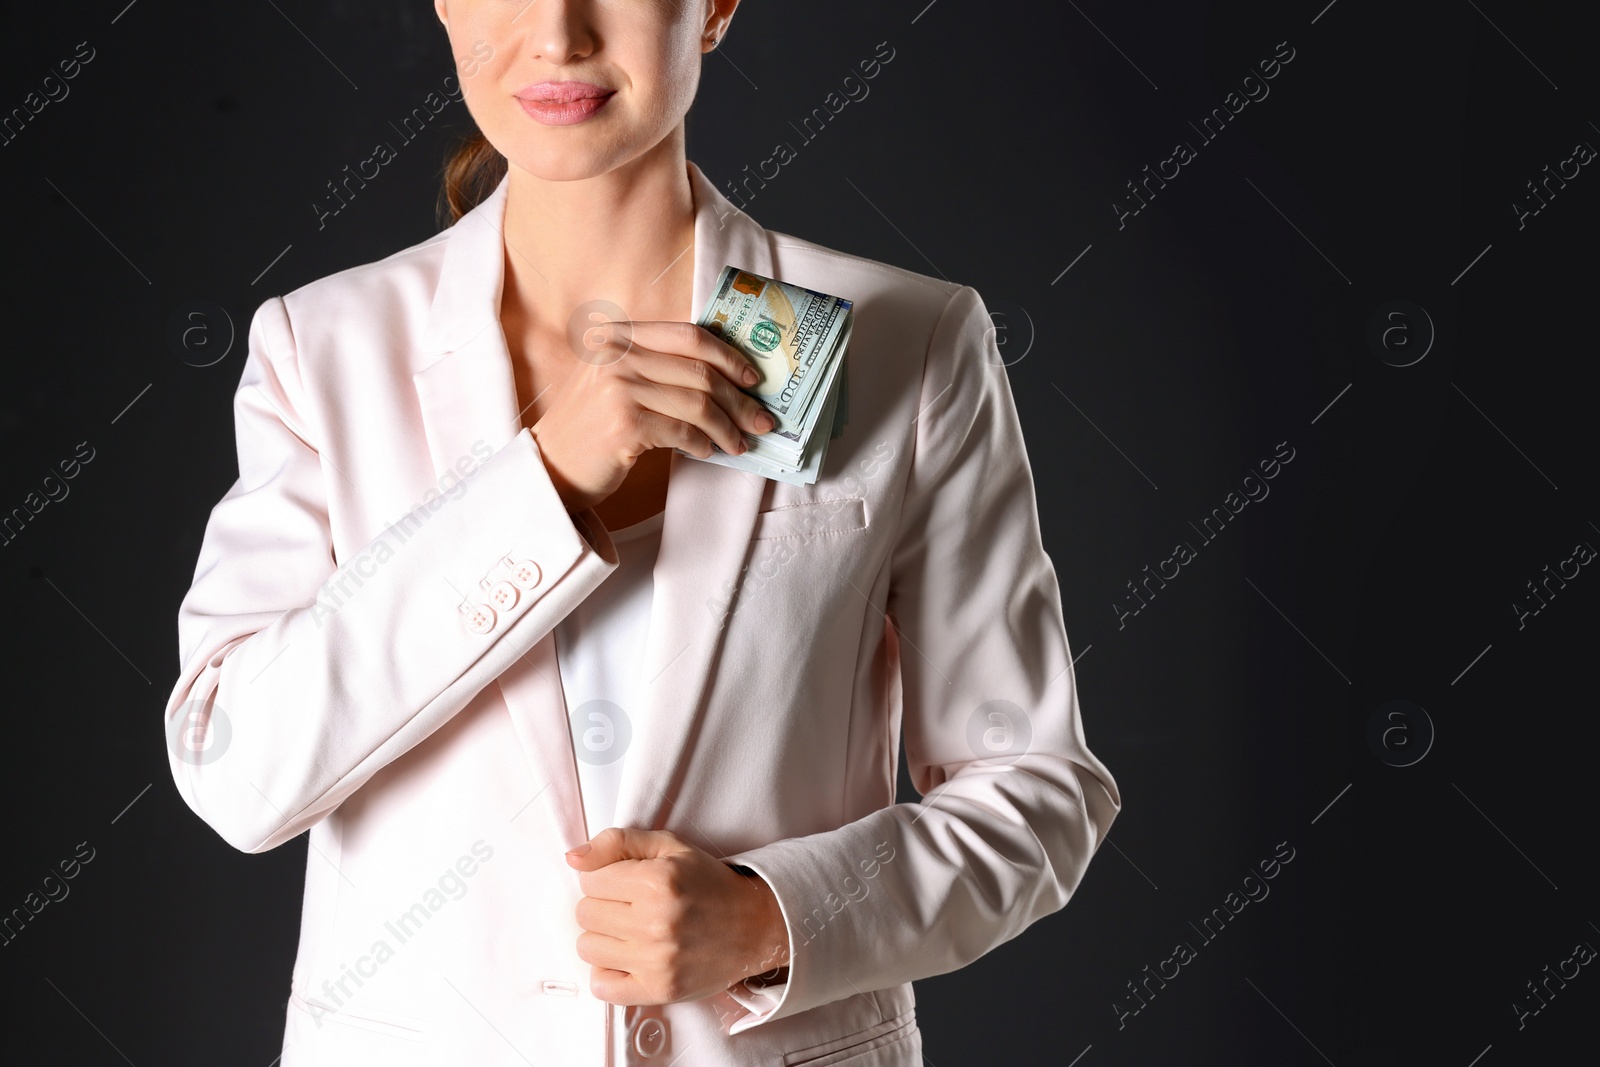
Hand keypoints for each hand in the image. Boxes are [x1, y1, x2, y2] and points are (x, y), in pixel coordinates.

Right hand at [529, 320, 777, 513]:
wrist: (549, 467)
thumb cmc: (590, 428)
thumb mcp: (615, 383)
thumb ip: (655, 368)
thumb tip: (725, 379)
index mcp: (618, 338)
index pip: (688, 335)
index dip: (728, 356)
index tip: (752, 379)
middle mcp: (617, 356)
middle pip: (700, 372)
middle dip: (739, 400)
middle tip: (761, 421)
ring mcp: (619, 389)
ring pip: (698, 403)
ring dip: (727, 428)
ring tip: (739, 444)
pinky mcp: (625, 424)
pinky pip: (683, 432)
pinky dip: (703, 444)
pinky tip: (708, 452)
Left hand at [566, 827, 790, 1004]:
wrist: (754, 926)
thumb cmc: (708, 884)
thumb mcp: (669, 847)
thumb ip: (618, 842)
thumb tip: (573, 858)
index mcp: (657, 881)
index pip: (589, 881)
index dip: (604, 879)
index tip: (625, 883)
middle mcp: (655, 922)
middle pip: (585, 914)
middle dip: (604, 906)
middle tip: (632, 907)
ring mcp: (657, 961)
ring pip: (588, 948)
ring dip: (605, 939)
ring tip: (632, 932)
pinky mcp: (660, 990)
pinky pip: (602, 987)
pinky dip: (609, 973)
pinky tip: (629, 959)